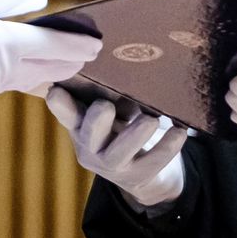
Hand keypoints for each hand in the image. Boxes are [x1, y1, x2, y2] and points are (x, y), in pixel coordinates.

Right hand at [0, 0, 101, 119]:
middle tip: (88, 59)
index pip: (47, 46)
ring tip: (57, 63)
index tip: (96, 46)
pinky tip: (4, 67)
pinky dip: (1, 75)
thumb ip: (0, 0)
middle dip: (65, 64)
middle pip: (40, 70)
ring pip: (15, 79)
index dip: (74, 46)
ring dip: (37, 71)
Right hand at [45, 88, 186, 208]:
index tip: (56, 90)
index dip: (59, 103)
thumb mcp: (112, 107)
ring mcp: (110, 165)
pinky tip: (179, 132)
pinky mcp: (135, 177)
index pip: (65, 111)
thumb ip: (111, 91)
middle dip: (95, 122)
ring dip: (134, 136)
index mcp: (79, 123)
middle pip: (88, 136)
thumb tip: (128, 60)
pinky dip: (166, 147)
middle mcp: (89, 146)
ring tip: (151, 120)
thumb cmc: (121, 126)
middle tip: (106, 106)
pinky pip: (150, 164)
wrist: (140, 169)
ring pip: (117, 154)